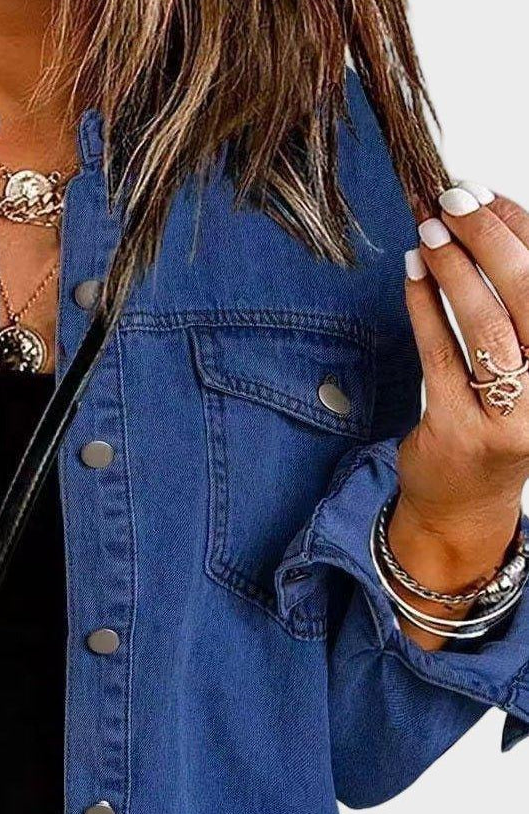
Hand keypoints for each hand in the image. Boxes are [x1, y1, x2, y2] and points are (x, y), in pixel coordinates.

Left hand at [393, 182, 528, 640]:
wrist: (465, 506)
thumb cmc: (496, 421)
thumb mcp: (522, 366)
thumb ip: (513, 306)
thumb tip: (486, 221)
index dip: (521, 227)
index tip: (487, 192)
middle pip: (528, 296)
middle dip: (490, 238)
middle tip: (453, 199)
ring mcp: (509, 415)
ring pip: (486, 327)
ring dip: (455, 271)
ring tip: (430, 231)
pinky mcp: (458, 431)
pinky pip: (439, 358)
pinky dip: (423, 310)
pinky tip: (411, 275)